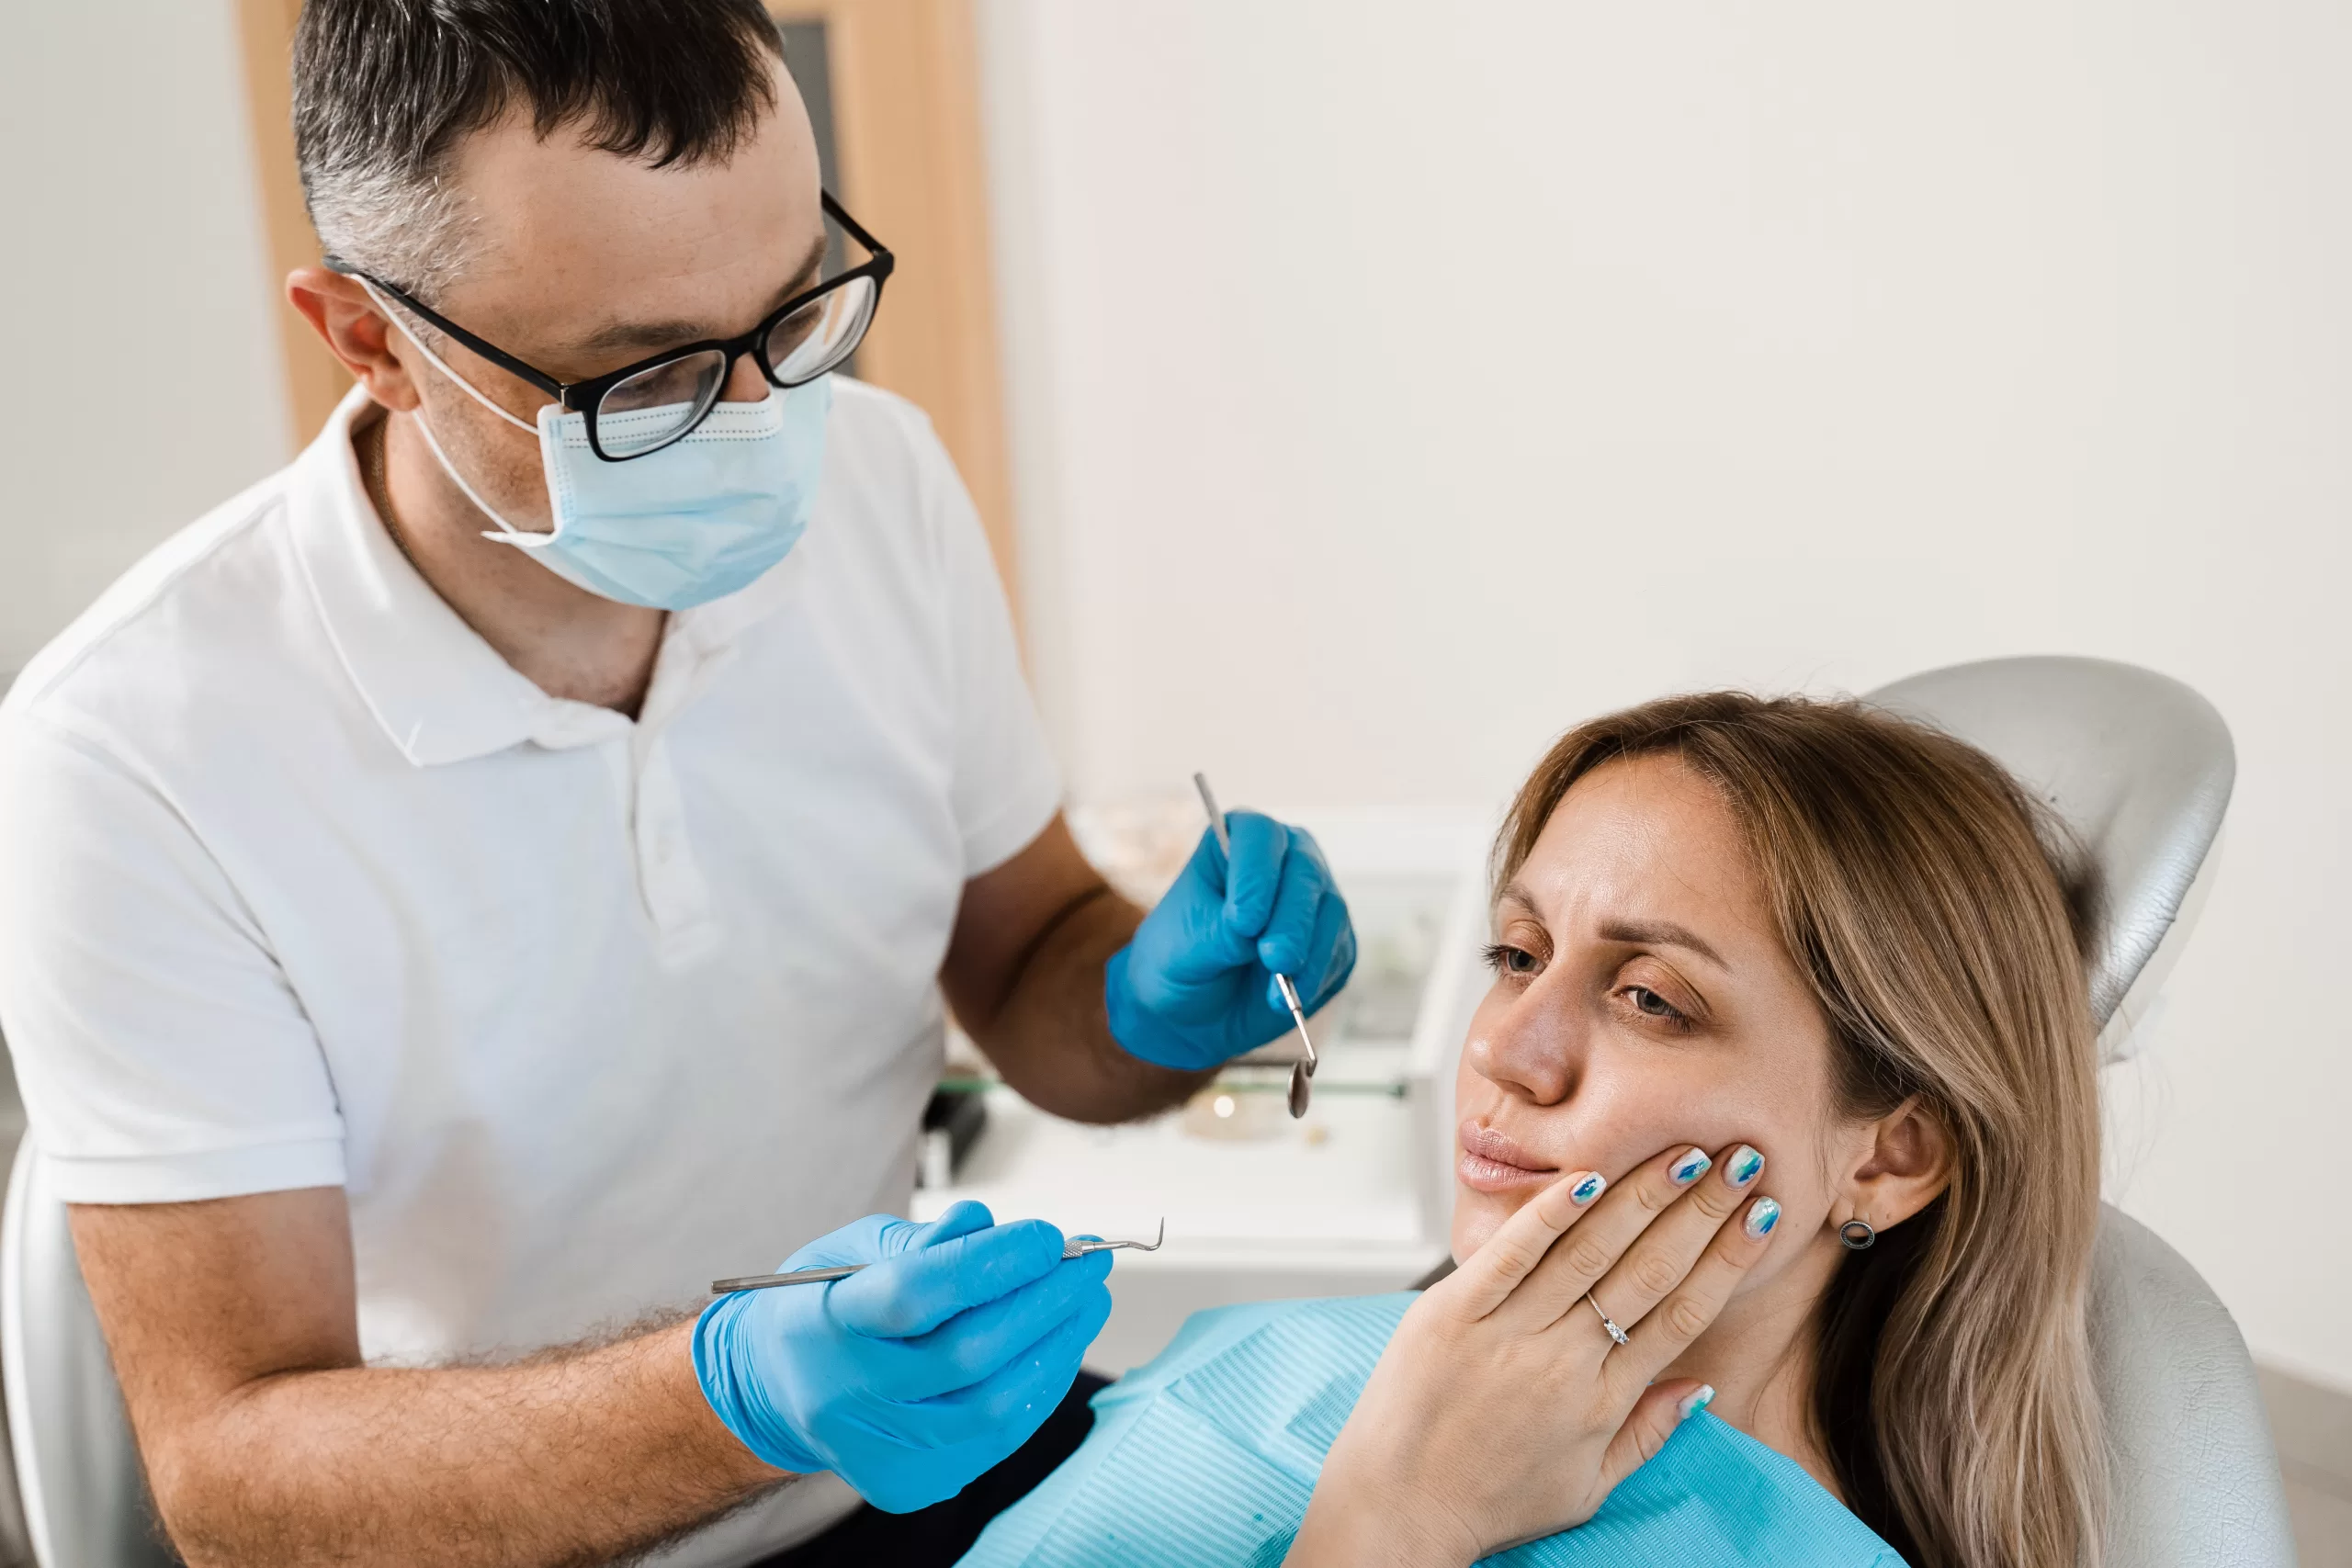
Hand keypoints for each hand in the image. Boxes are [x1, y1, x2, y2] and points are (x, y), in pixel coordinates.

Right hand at [691, 1201, 1112, 1513]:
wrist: (777, 1391)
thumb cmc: (825, 1306)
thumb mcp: (855, 1249)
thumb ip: (926, 1240)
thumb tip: (998, 1231)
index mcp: (825, 1325)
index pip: (914, 1296)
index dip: (991, 1264)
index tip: (1047, 1236)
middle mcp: (848, 1398)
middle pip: (968, 1355)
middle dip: (1044, 1302)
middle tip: (1089, 1260)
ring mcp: (880, 1451)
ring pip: (994, 1406)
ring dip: (1057, 1346)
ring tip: (1087, 1300)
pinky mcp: (910, 1484)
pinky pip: (997, 1438)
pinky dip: (1039, 1386)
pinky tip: (1059, 1345)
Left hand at [1103, 811, 1356, 1070]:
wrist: (1196, 1006)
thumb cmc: (1182, 958)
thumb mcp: (1186, 946)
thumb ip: (1221, 934)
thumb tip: (1259, 936)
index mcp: (1238, 841)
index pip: (1259, 836)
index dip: (1256, 875)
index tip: (1243, 921)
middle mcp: (1284, 857)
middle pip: (1304, 870)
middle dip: (1290, 920)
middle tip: (1274, 958)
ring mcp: (1314, 897)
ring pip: (1329, 909)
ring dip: (1307, 952)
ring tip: (1277, 990)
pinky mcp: (1333, 939)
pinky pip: (1338, 950)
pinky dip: (1316, 977)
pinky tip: (1288, 1000)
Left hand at [1290, 1143, 1780, 1565]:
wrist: (1398, 1509)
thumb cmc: (1492, 1499)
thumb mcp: (1586, 1486)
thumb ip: (1646, 1434)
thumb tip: (1699, 1385)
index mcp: (1604, 1401)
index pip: (1682, 1314)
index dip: (1727, 1260)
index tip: (1762, 1214)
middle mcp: (1564, 1361)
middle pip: (1648, 1271)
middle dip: (1701, 1212)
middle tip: (1740, 1160)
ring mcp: (1507, 1332)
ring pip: (1589, 1251)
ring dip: (1642, 1196)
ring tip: (1685, 1153)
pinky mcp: (1452, 1312)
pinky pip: (1510, 1253)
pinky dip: (1549, 1212)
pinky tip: (1588, 1174)